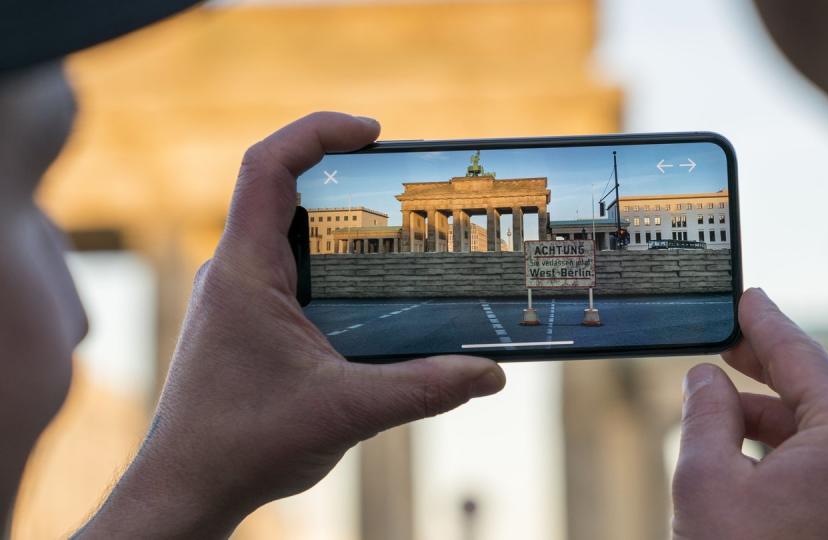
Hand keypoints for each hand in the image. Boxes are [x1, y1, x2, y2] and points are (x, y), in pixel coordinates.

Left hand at [76, 112, 505, 537]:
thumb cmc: (243, 446)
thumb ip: (422, 388)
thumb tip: (491, 373)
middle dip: (345, 177)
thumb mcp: (345, 412)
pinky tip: (375, 299)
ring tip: (401, 239)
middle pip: (285, 191)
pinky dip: (334, 269)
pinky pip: (293, 273)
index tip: (374, 133)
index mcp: (245, 270)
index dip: (318, 132)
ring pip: (290, 235)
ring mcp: (239, 297)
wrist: (187, 489)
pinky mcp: (249, 322)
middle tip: (406, 186)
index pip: (267, 166)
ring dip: (342, 228)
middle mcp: (236, 272)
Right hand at [672, 288, 827, 539]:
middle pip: (822, 389)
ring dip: (771, 413)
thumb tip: (704, 378)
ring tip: (719, 408)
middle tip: (726, 344)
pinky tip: (745, 450)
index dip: (766, 324)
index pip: (804, 357)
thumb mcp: (708, 479)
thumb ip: (706, 413)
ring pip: (825, 430)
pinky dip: (788, 447)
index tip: (746, 299)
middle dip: (768, 366)